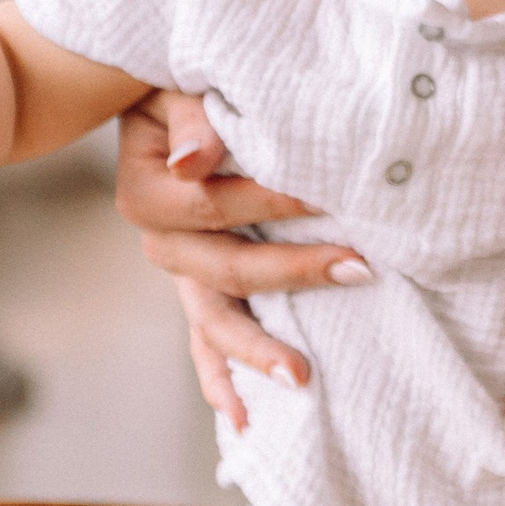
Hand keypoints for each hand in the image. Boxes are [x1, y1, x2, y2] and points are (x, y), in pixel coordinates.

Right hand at [115, 90, 370, 429]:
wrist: (161, 99)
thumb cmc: (178, 85)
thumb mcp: (179, 88)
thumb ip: (192, 121)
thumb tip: (193, 161)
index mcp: (146, 193)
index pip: (214, 205)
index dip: (273, 201)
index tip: (332, 196)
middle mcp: (159, 241)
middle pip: (223, 270)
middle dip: (291, 274)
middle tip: (357, 268)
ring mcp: (182, 273)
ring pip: (213, 323)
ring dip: (256, 352)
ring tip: (300, 379)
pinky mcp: (201, 289)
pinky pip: (207, 342)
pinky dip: (224, 378)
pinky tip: (246, 419)